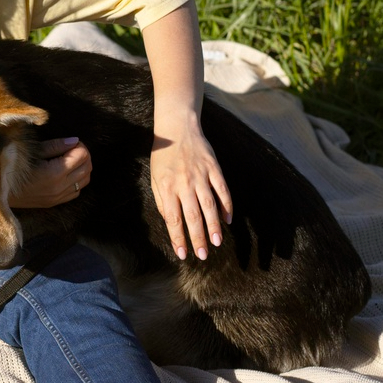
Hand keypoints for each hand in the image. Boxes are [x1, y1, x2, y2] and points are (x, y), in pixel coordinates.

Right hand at [8, 137, 90, 208]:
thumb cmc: (13, 166)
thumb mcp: (32, 152)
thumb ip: (56, 146)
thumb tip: (75, 140)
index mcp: (54, 172)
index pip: (82, 155)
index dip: (79, 145)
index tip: (70, 142)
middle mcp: (60, 187)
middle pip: (87, 167)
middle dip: (84, 155)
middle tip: (72, 149)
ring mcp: (58, 197)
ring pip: (85, 181)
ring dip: (82, 168)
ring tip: (70, 161)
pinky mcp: (55, 203)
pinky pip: (77, 191)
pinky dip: (77, 181)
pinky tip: (66, 174)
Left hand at [151, 112, 230, 260]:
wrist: (178, 127)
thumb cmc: (164, 156)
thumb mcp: (155, 178)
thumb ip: (163, 201)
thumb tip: (171, 223)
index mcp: (167, 187)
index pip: (173, 219)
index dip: (178, 238)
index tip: (183, 254)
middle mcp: (184, 183)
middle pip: (192, 216)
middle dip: (198, 237)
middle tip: (202, 255)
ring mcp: (201, 175)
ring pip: (209, 205)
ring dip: (213, 225)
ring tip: (216, 242)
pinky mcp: (214, 168)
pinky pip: (222, 190)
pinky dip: (226, 205)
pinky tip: (227, 219)